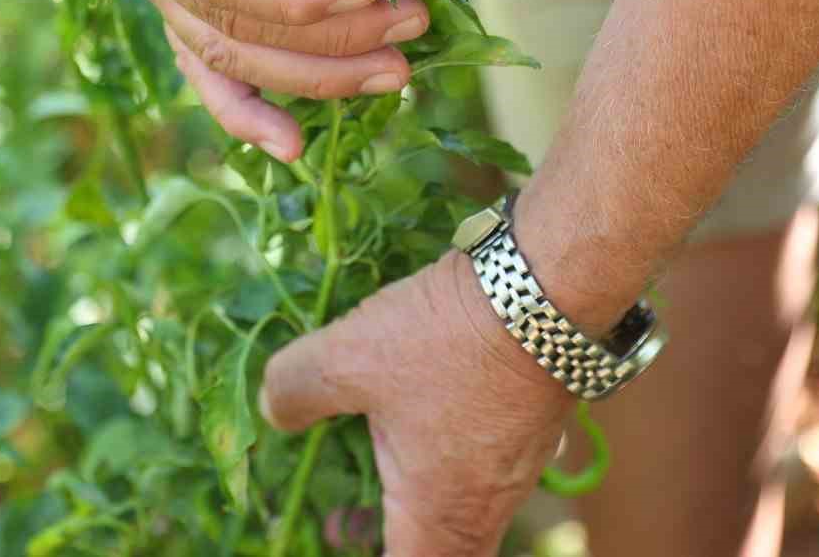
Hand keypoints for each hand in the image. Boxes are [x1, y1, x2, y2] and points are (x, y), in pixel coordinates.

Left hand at [260, 251, 573, 556]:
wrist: (545, 288)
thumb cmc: (444, 340)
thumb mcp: (348, 357)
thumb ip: (299, 388)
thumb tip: (274, 411)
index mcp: (438, 514)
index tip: (339, 536)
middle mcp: (488, 505)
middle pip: (446, 551)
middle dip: (401, 541)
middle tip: (354, 518)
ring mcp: (521, 465)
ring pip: (471, 506)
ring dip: (428, 494)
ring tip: (384, 454)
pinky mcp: (536, 422)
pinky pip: (491, 460)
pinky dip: (456, 450)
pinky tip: (432, 404)